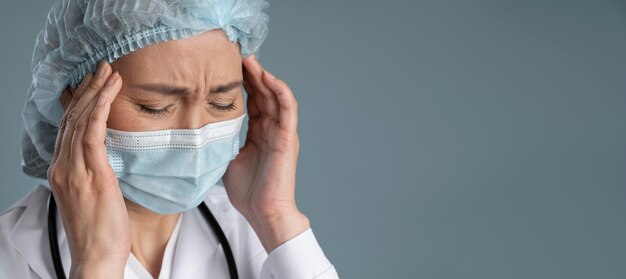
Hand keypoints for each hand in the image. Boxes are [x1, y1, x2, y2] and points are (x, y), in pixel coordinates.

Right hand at [47, 60, 127, 277]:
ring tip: (110, 73)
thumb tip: (104, 158)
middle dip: (87, 90)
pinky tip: (108, 93)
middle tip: (102, 68)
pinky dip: (99, 109)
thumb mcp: (90, 197)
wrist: (96, 256)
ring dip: (96, 92)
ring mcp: (74, 170)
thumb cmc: (98, 231)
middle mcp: (63, 167)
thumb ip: (91, 174)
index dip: (79, 103)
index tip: (93, 84)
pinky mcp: (91, 173)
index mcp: (61, 171)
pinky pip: (92, 133)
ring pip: (81, 120)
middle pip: (71, 119)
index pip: (67, 128)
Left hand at [222, 54, 309, 252]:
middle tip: (237, 54)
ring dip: (264, 76)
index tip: (226, 67)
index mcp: (259, 133)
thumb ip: (221, 142)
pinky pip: (288, 108)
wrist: (263, 212)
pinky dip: (280, 91)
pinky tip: (268, 78)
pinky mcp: (288, 137)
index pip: (252, 100)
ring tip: (250, 60)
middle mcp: (272, 128)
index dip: (242, 82)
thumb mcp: (227, 159)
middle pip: (263, 92)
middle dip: (251, 73)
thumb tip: (198, 133)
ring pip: (276, 95)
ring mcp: (282, 132)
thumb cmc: (249, 192)